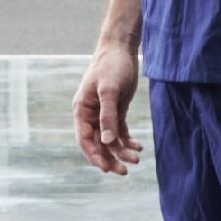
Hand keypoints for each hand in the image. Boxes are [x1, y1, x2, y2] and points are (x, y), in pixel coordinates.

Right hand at [74, 36, 142, 174]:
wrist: (121, 49)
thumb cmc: (112, 66)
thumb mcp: (109, 90)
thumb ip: (108, 116)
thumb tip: (106, 141)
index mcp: (82, 110)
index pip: (84, 139)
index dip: (94, 155)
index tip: (106, 169)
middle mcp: (90, 115)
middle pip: (97, 143)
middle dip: (109, 158)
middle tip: (124, 171)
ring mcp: (103, 114)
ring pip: (109, 140)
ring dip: (121, 151)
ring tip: (136, 159)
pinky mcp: (116, 110)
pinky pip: (119, 132)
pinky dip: (127, 140)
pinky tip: (138, 147)